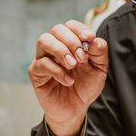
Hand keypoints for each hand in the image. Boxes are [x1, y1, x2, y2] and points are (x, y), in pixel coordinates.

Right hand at [28, 20, 107, 135]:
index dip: (79, 29)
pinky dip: (57, 71)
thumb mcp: (99, 70)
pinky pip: (42, 64)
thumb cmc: (85, 87)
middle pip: (56, 29)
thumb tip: (94, 40)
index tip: (90, 38)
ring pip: (44, 41)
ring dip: (60, 50)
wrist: (75, 109)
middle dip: (71, 41)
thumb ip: (99, 53)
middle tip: (82, 58)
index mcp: (70, 43)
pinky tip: (68, 81)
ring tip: (72, 65)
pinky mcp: (36, 73)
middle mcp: (55, 47)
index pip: (70, 25)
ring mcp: (43, 58)